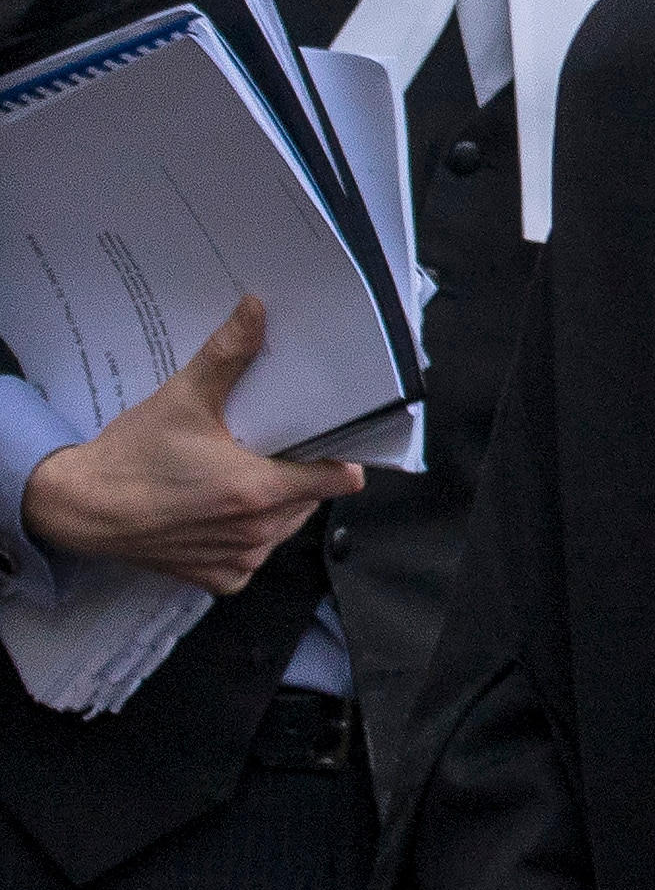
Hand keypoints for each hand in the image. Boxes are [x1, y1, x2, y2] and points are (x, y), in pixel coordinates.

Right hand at [20, 296, 363, 591]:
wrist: (81, 508)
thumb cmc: (133, 457)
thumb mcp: (184, 398)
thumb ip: (227, 355)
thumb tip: (256, 310)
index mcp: (259, 491)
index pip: (338, 480)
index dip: (340, 458)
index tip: (330, 440)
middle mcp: (257, 533)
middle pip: (309, 500)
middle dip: (296, 475)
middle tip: (266, 450)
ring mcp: (241, 561)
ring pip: (285, 527)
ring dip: (274, 506)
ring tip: (239, 477)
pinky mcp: (222, 579)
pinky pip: (254, 554)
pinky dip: (245, 534)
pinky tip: (219, 511)